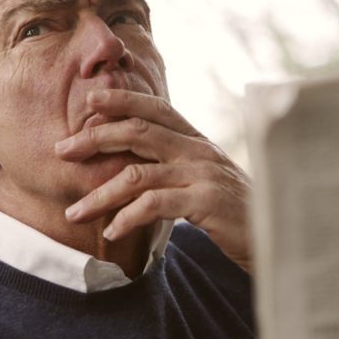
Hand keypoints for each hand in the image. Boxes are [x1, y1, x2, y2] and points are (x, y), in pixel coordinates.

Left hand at [55, 89, 251, 271]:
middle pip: (138, 132)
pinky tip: (112, 232)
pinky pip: (154, 205)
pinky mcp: (205, 203)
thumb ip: (177, 167)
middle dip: (95, 139)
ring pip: (137, 174)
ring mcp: (202, 175)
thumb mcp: (206, 181)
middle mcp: (199, 151)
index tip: (90, 101)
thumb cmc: (235, 214)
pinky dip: (127, 218)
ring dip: (100, 195)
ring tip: (74, 214)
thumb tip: (135, 167)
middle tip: (62, 151)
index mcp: (197, 141)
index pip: (155, 109)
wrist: (276, 237)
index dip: (122, 101)